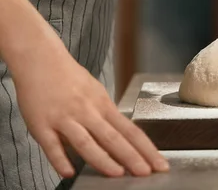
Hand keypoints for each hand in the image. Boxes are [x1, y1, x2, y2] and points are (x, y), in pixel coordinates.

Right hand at [12, 36, 168, 177]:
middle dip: (131, 157)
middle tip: (146, 173)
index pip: (130, 130)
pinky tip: (69, 172)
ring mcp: (65, 118)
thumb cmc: (70, 78)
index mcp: (103, 105)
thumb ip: (106, 117)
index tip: (159, 164)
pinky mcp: (41, 124)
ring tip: (117, 174)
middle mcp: (87, 111)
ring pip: (86, 142)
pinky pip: (51, 145)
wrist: (41, 59)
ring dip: (102, 159)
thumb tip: (120, 139)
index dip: (146, 149)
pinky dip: (60, 160)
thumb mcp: (96, 93)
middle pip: (113, 137)